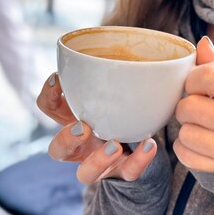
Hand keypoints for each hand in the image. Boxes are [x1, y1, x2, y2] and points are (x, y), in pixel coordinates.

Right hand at [36, 73, 157, 183]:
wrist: (149, 142)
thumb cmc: (130, 104)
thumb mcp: (123, 85)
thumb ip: (129, 66)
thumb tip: (165, 40)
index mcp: (76, 117)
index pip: (49, 108)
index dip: (48, 95)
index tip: (58, 78)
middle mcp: (83, 144)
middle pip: (57, 150)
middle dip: (66, 139)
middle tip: (84, 127)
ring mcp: (101, 163)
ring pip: (85, 174)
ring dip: (97, 160)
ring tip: (114, 144)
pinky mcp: (123, 173)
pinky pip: (127, 174)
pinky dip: (139, 161)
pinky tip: (149, 144)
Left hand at [174, 36, 213, 171]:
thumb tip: (202, 43)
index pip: (207, 76)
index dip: (193, 79)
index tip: (196, 86)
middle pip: (190, 106)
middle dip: (186, 106)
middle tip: (196, 109)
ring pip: (185, 132)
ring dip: (185, 128)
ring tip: (200, 126)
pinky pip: (183, 154)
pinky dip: (185, 147)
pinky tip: (199, 143)